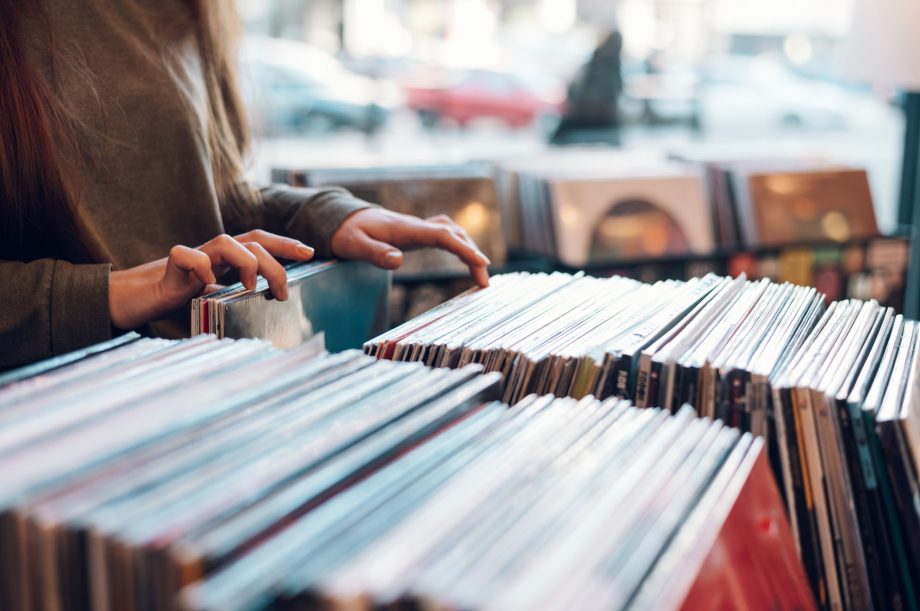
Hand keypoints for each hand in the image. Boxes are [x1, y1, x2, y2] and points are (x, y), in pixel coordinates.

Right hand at [109, 230, 313, 329]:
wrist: (133, 299)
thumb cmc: (177, 298)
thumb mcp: (216, 298)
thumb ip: (237, 299)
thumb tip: (267, 314)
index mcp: (226, 259)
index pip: (260, 242)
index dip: (285, 244)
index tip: (310, 253)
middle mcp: (212, 252)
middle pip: (251, 240)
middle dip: (275, 260)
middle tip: (282, 291)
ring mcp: (192, 256)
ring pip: (225, 241)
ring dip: (246, 263)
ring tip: (250, 289)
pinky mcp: (169, 267)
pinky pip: (187, 255)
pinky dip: (200, 266)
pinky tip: (207, 285)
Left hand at [330, 209, 489, 287]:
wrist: (341, 218)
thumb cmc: (347, 233)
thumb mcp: (355, 245)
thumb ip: (376, 253)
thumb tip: (399, 261)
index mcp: (406, 230)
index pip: (442, 236)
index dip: (464, 249)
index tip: (481, 264)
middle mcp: (416, 226)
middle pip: (454, 233)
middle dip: (473, 254)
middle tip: (484, 282)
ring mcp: (417, 228)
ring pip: (452, 232)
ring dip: (469, 248)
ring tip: (480, 273)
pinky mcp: (416, 232)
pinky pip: (445, 234)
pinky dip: (459, 243)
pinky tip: (463, 255)